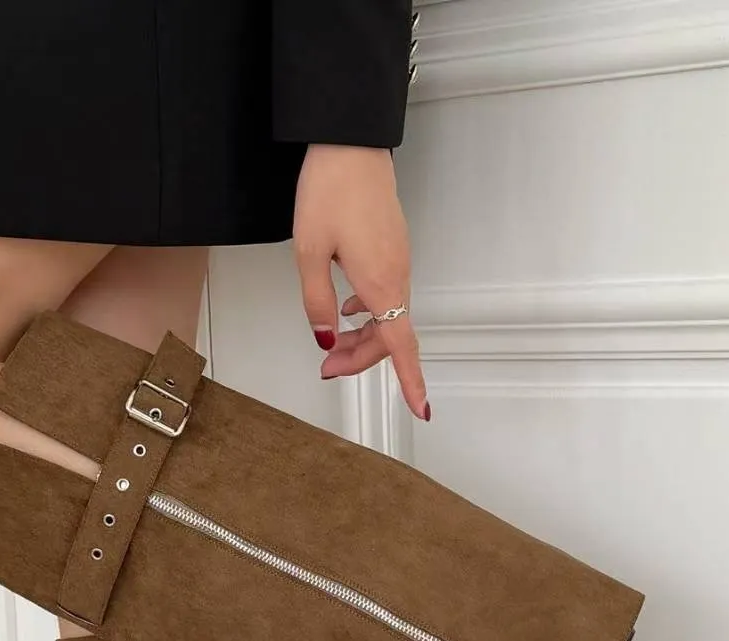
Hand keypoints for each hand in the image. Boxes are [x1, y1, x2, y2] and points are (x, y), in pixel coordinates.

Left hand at [292, 144, 428, 420]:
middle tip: (326, 369)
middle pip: (390, 337)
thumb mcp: (308, 252)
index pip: (401, 344)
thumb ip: (316, 302)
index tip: (421, 409)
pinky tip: (346, 309)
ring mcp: (398, 260)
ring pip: (388, 316)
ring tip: (331, 344)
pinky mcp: (393, 248)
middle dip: (361, 359)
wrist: (350, 142)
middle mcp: (397, 275)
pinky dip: (369, 313)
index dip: (410, 380)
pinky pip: (387, 294)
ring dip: (363, 337)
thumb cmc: (330, 190)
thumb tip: (326, 338)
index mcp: (380, 282)